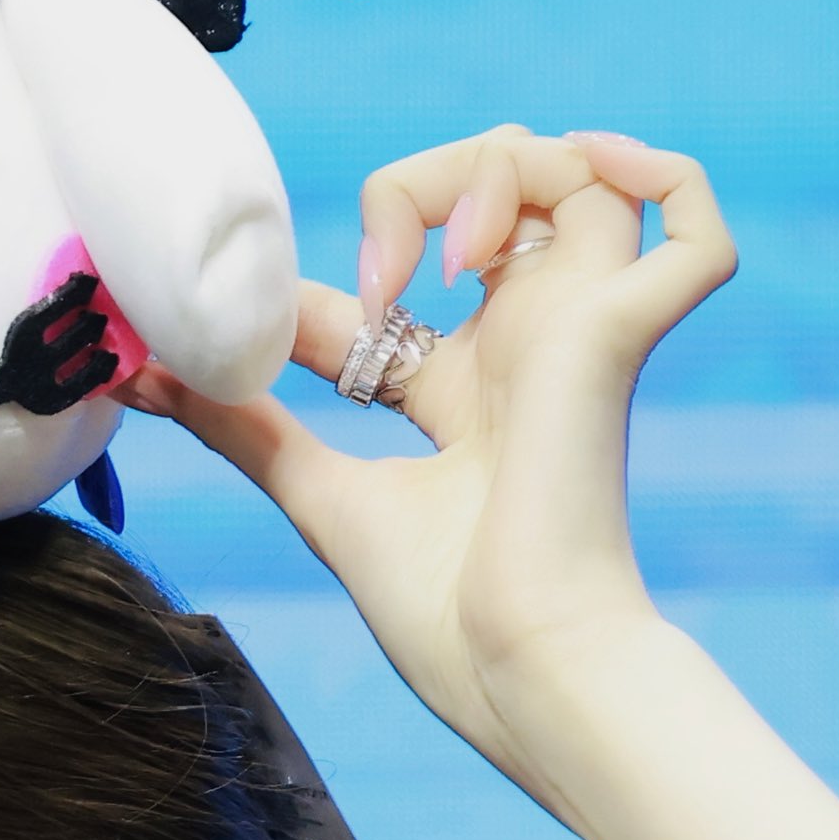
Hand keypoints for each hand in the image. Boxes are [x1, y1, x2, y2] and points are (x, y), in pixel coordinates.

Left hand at [123, 128, 735, 801]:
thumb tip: (143, 377)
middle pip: (497, 186)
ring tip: (440, 256)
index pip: (393, 288)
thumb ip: (245, 428)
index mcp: (462, 395)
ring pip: (580, 171)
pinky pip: (695, 228)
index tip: (242, 320)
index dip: (321, 285)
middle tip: (374, 280)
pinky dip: (653, 177)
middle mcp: (527, 351)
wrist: (515, 671)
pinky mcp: (623, 337)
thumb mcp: (317, 496)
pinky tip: (557, 201)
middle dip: (417, 186)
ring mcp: (582, 337)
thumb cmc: (441, 618)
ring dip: (496, 168)